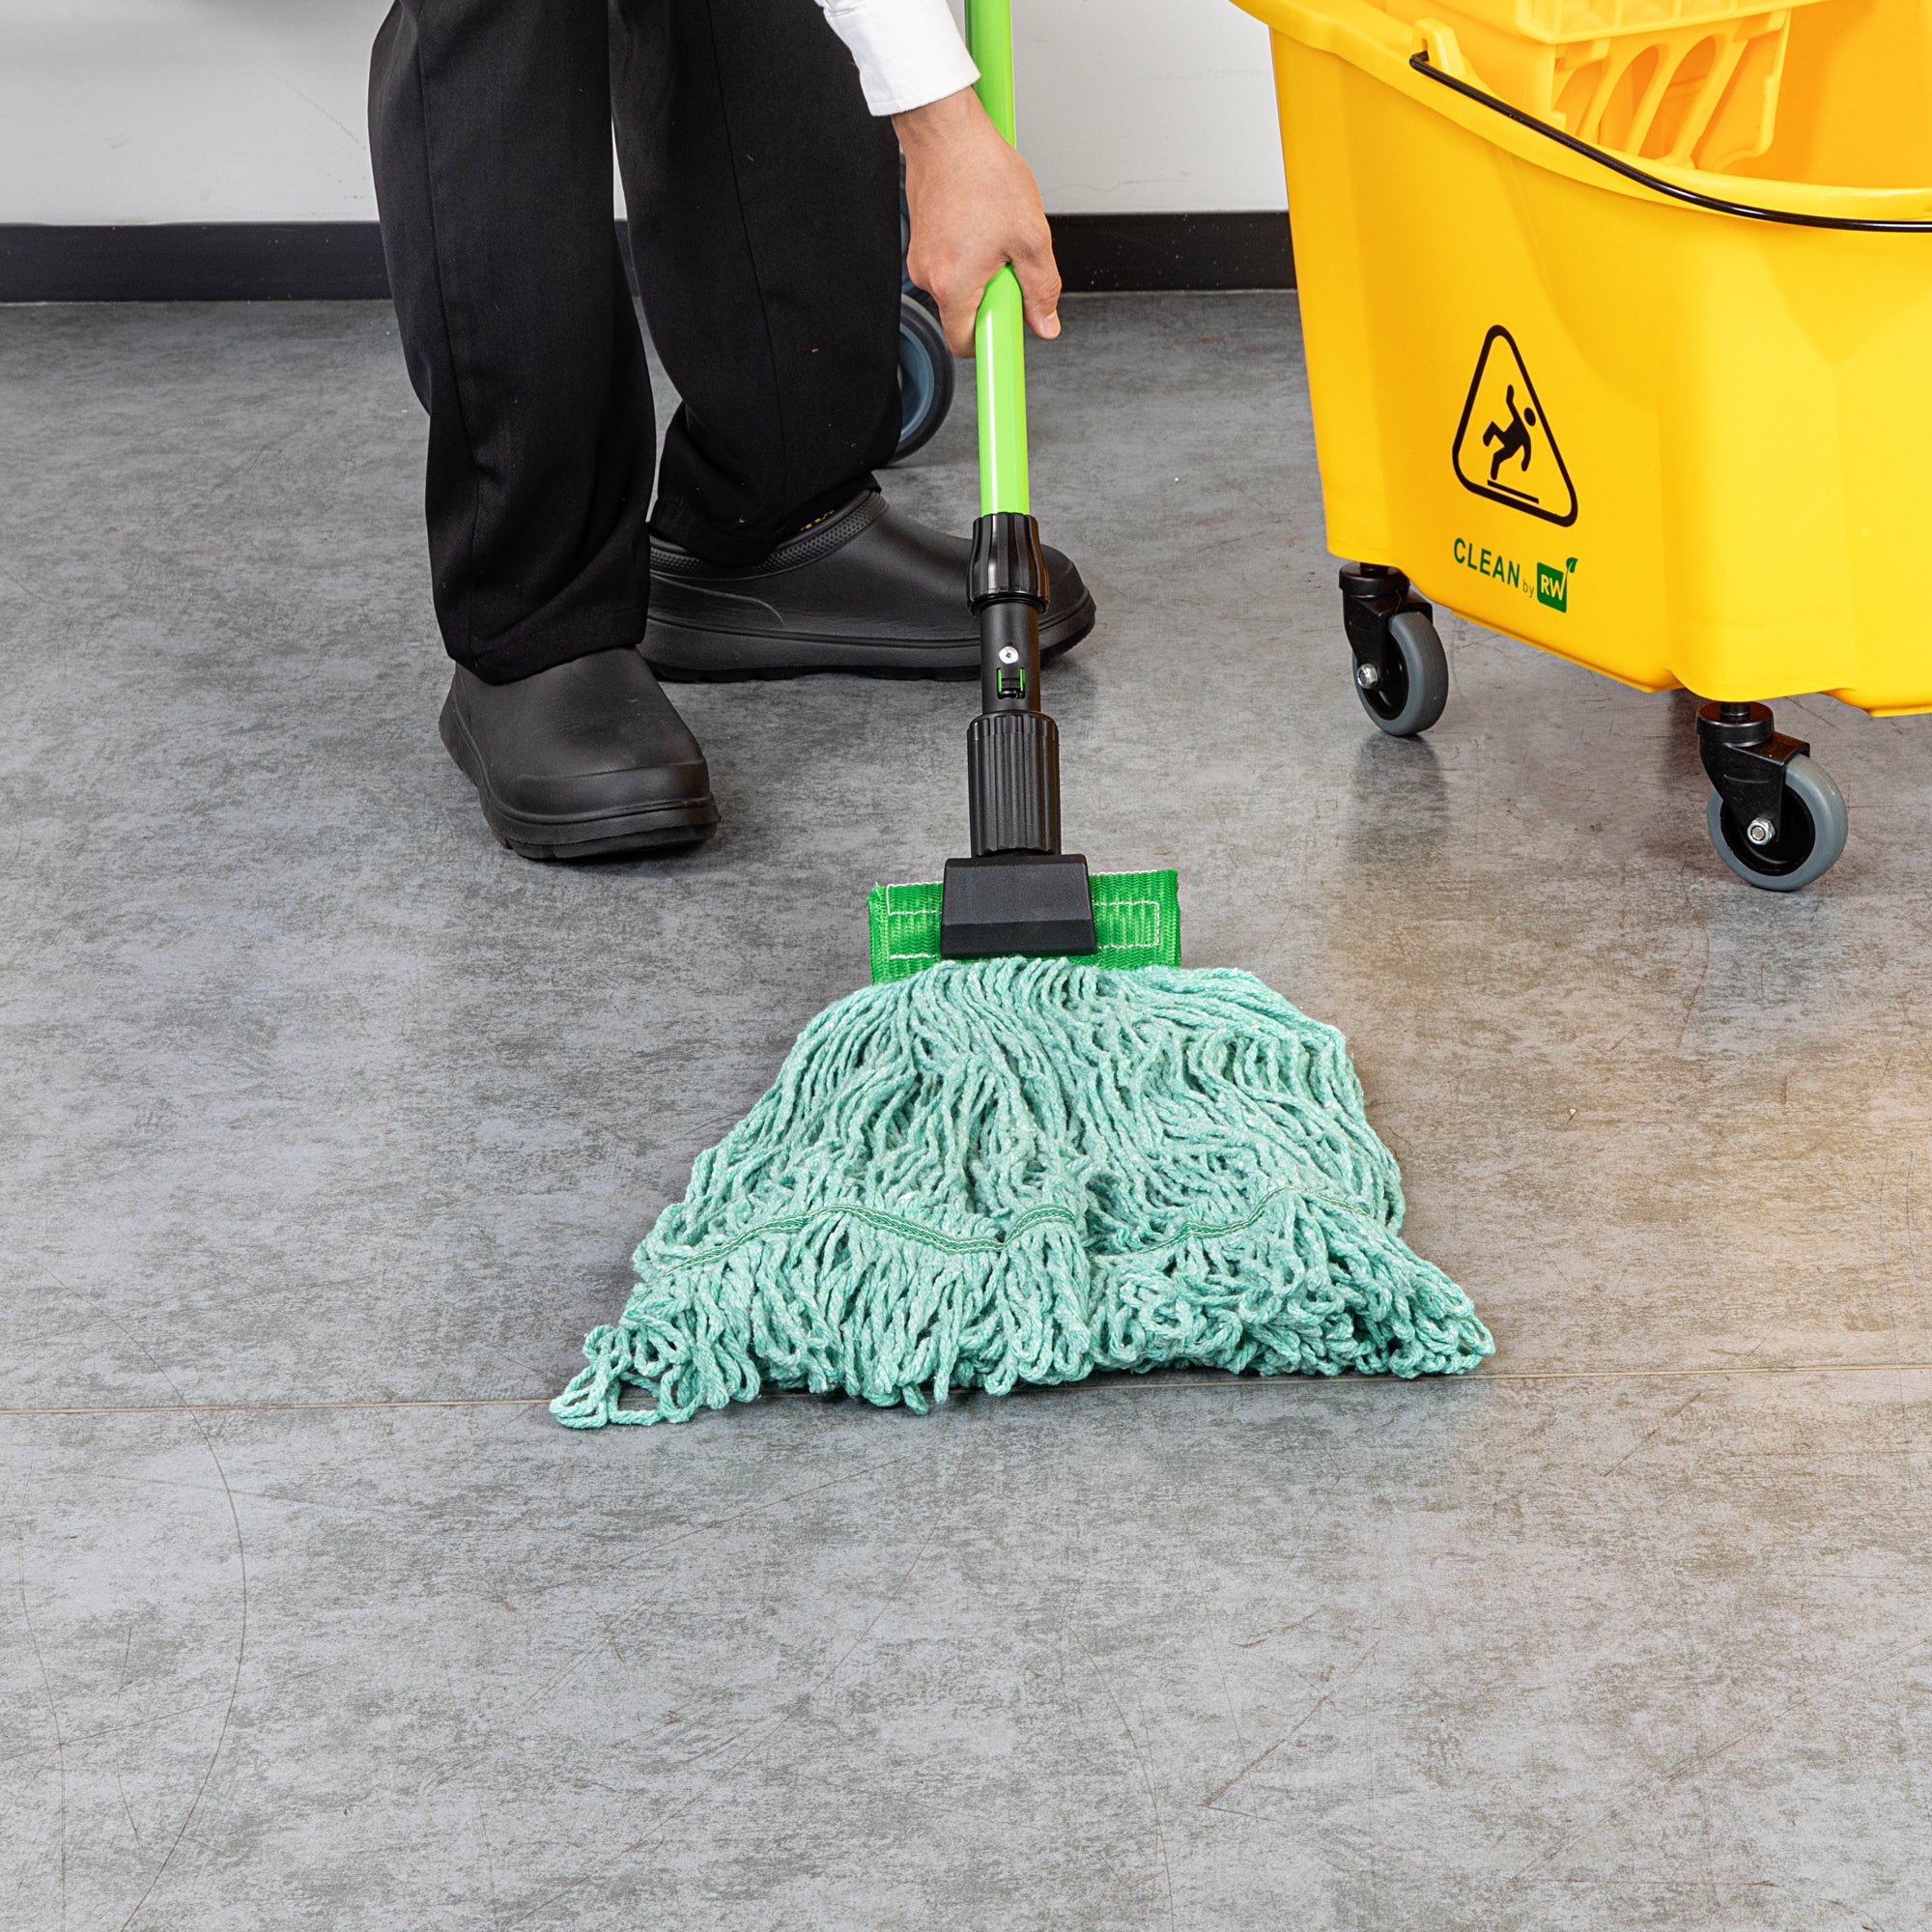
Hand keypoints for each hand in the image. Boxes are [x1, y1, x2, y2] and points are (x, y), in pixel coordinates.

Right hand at [893, 86, 1061, 357]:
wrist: (947, 131)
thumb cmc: (982, 173)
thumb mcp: (1031, 237)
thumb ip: (1042, 289)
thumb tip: (1046, 323)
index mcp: (954, 286)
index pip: (967, 345)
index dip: (992, 344)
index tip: (1009, 342)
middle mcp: (929, 278)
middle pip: (966, 313)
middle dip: (994, 298)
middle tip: (1012, 261)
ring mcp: (920, 258)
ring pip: (960, 286)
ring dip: (984, 271)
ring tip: (997, 230)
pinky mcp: (921, 240)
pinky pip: (951, 262)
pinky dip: (970, 251)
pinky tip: (982, 219)